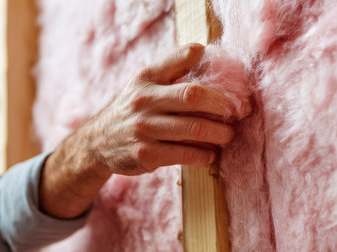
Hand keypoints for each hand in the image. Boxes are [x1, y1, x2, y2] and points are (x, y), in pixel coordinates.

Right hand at [39, 43, 248, 217]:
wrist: (98, 142)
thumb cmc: (132, 109)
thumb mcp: (144, 83)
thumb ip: (171, 67)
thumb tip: (202, 50)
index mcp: (147, 78)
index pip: (182, 60)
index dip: (208, 63)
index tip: (233, 86)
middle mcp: (144, 100)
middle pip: (194, 96)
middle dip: (223, 105)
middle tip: (238, 113)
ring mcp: (143, 128)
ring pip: (193, 128)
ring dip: (219, 133)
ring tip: (227, 135)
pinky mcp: (145, 154)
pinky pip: (184, 154)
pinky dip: (204, 155)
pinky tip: (210, 154)